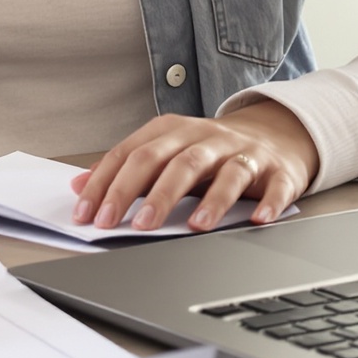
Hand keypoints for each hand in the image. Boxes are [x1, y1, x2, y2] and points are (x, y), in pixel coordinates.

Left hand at [68, 101, 319, 232]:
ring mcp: (244, 152)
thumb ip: (125, 168)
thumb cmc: (210, 151)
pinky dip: (268, 202)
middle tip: (131, 224)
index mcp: (173, 131)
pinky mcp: (278, 171)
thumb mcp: (166, 151)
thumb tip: (79, 185)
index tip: (88, 214)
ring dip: (210, 200)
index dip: (108, 183)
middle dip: (151, 194)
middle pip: (174, 160)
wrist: (274, 135)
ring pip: (224, 171)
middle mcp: (207, 138)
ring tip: (193, 226)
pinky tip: (257, 220)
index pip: (133, 153)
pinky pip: (275, 186)